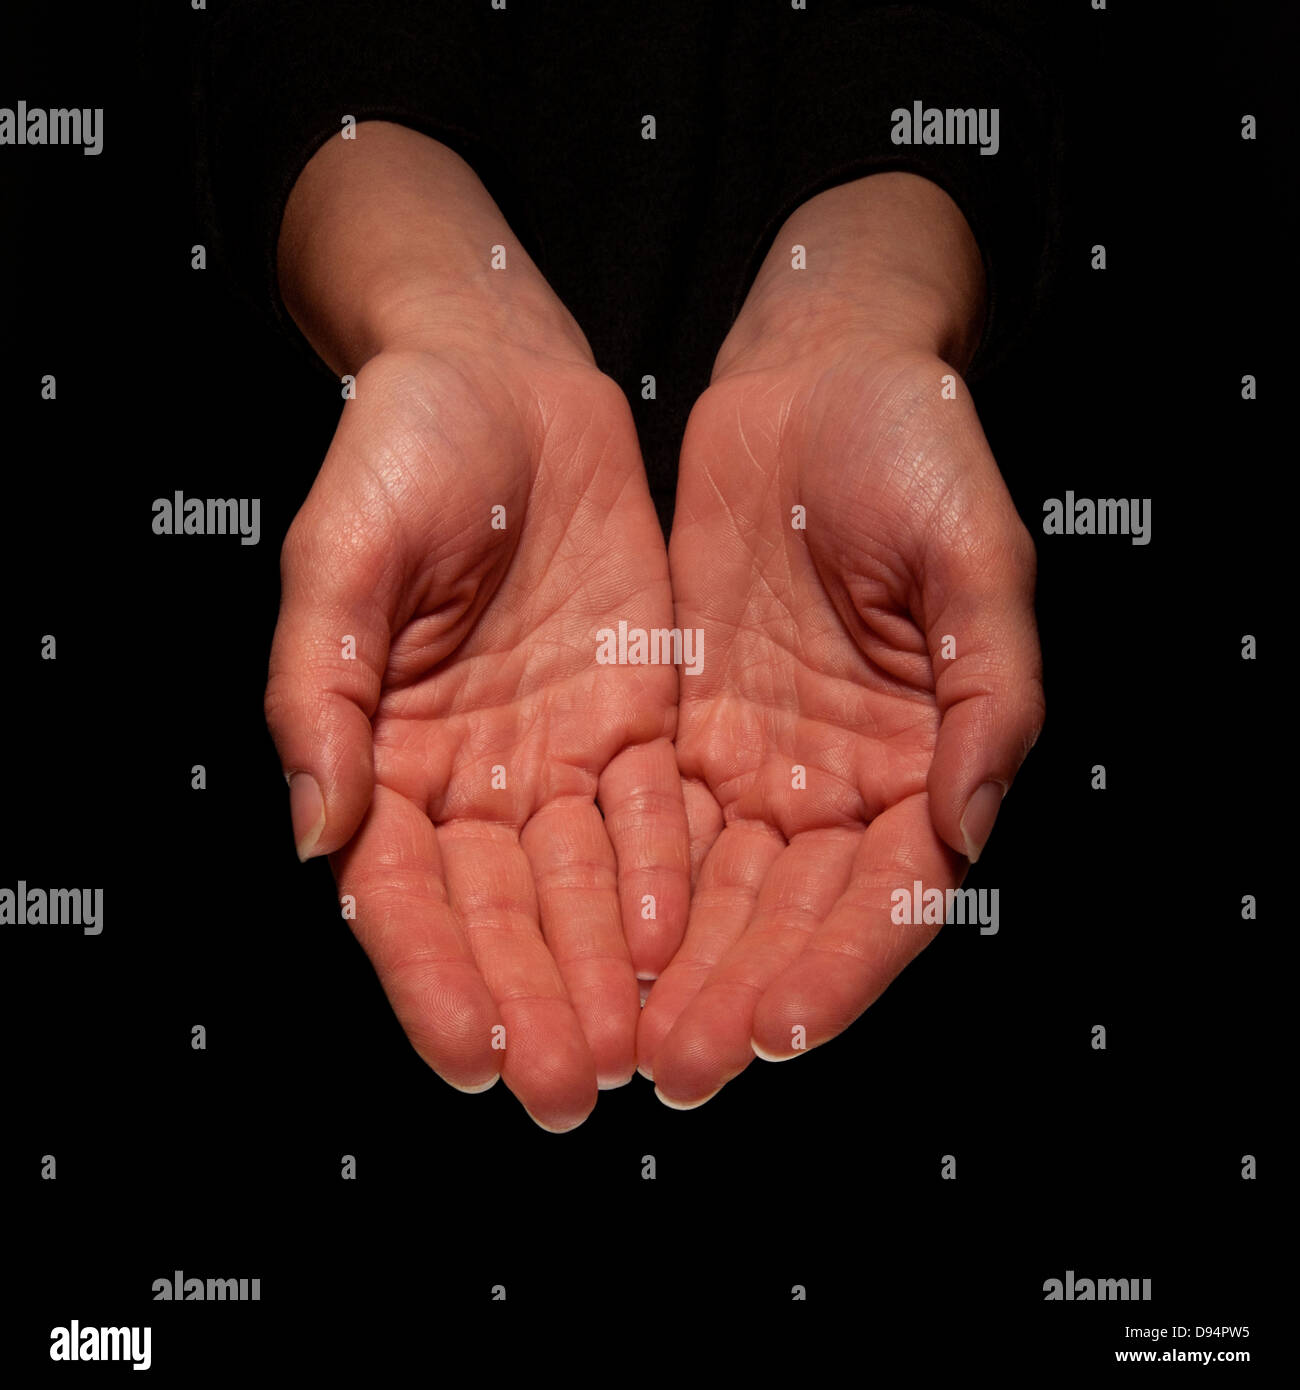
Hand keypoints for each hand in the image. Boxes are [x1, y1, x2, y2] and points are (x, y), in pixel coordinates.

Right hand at [264, 126, 688, 1129]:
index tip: (468, 1054)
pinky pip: (651, 810)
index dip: (429, 973)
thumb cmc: (400, 449)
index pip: (400, 889)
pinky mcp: (633, 715)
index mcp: (380, 750)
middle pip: (498, 910)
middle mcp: (469, 773)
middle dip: (529, 1000)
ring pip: (579, 883)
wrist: (503, 377)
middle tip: (562, 1092)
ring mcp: (553, 750)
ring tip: (630, 1051)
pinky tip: (677, 939)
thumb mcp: (339, 554)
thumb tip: (314, 830)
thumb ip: (319, 689)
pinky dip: (661, 874)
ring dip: (601, 968)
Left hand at [639, 174, 1044, 1105]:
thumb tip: (969, 825)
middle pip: (783, 913)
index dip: (838, 968)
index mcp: (923, 756)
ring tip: (612, 1040)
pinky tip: (574, 939)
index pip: (886, 894)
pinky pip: (642, 819)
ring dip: (663, 969)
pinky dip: (616, 884)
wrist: (811, 375)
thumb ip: (989, 690)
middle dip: (729, 994)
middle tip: (670, 1070)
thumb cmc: (913, 445)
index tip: (777, 1032)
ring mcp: (751, 756)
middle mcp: (834, 778)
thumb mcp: (979, 554)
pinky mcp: (677, 721)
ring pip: (706, 888)